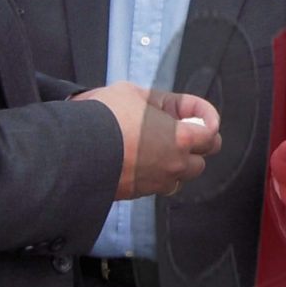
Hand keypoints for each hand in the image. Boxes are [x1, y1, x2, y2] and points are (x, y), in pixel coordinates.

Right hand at [76, 84, 220, 198]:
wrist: (73, 149)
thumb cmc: (103, 118)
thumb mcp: (134, 93)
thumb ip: (160, 101)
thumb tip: (168, 107)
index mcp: (181, 139)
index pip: (212, 135)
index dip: (207, 119)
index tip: (200, 116)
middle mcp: (174, 165)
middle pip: (200, 160)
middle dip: (194, 144)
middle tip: (179, 128)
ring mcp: (157, 183)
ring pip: (179, 176)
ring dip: (175, 162)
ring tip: (156, 144)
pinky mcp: (138, 193)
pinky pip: (157, 185)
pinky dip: (155, 173)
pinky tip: (139, 157)